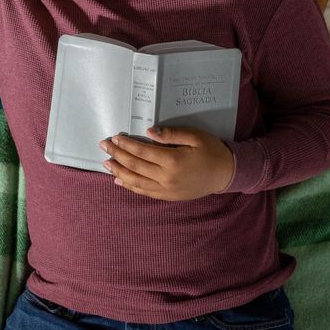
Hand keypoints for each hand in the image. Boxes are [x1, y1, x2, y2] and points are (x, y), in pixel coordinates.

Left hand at [100, 126, 234, 200]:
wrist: (225, 174)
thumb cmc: (211, 151)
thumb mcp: (195, 136)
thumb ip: (171, 134)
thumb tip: (148, 133)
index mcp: (173, 160)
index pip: (142, 152)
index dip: (126, 144)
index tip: (115, 138)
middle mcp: (167, 177)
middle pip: (135, 166)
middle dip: (117, 155)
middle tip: (104, 146)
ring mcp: (166, 190)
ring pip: (136, 181)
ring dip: (119, 171)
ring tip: (106, 163)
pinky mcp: (168, 197)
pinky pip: (144, 192)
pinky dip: (130, 186)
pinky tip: (119, 180)